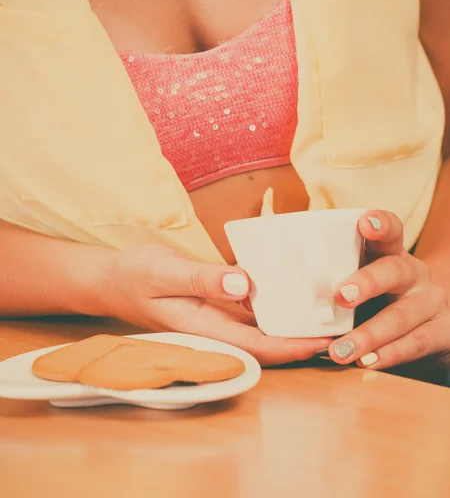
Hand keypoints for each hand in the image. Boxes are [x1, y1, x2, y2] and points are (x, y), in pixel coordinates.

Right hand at [101, 243, 330, 365]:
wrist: (112, 279)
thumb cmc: (134, 274)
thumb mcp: (164, 271)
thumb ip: (203, 279)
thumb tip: (246, 285)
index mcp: (203, 329)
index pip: (256, 347)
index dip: (292, 347)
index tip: (325, 342)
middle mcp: (214, 330)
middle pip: (265, 345)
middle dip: (301, 342)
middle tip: (340, 329)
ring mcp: (215, 320)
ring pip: (259, 330)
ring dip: (290, 326)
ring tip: (325, 313)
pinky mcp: (215, 307)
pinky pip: (249, 314)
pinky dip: (272, 309)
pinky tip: (290, 295)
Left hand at [329, 211, 449, 368]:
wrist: (429, 324)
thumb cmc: (379, 297)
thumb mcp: (360, 278)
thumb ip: (328, 278)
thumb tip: (263, 290)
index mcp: (390, 254)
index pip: (390, 231)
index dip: (379, 224)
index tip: (364, 222)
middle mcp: (413, 273)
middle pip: (394, 271)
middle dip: (367, 283)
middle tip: (341, 296)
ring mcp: (430, 302)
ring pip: (401, 316)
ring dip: (369, 334)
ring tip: (340, 350)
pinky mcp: (441, 332)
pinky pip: (414, 343)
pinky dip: (388, 355)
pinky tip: (366, 362)